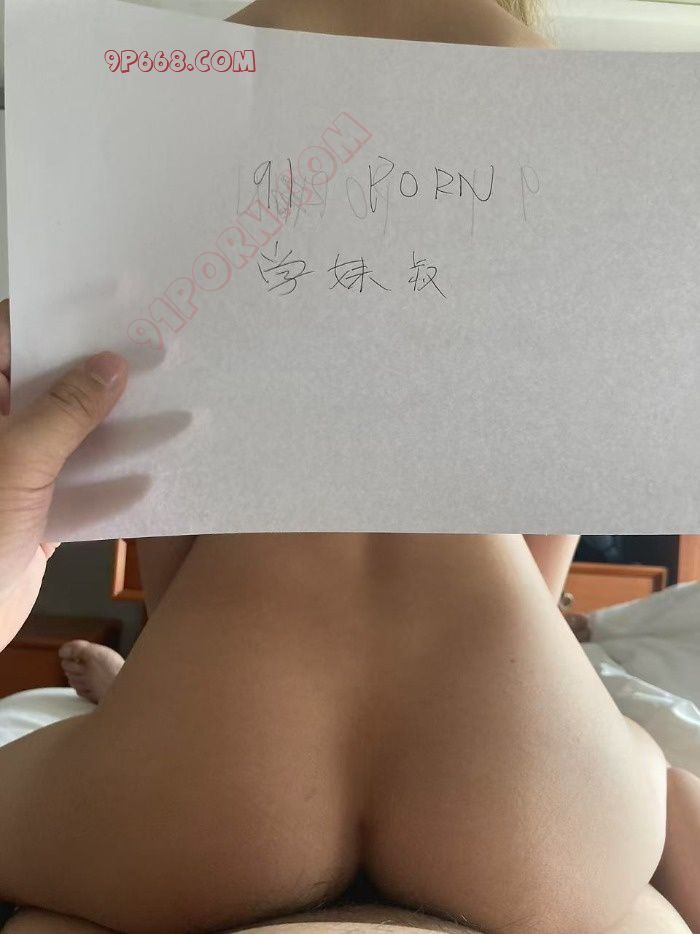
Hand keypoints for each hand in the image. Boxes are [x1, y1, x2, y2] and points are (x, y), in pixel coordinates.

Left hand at [0, 299, 127, 649]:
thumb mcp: (15, 463)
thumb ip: (64, 413)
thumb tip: (111, 366)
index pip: (12, 339)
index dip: (61, 318)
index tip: (114, 303)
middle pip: (50, 387)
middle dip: (102, 375)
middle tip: (157, 353)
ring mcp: (14, 475)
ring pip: (71, 438)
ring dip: (117, 430)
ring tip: (171, 405)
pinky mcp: (35, 516)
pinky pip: (80, 488)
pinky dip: (113, 483)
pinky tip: (154, 473)